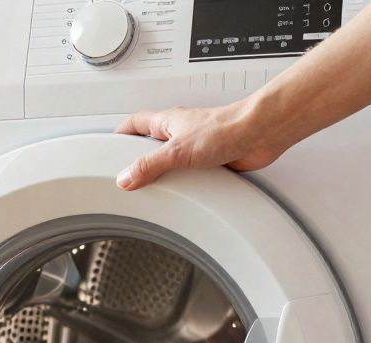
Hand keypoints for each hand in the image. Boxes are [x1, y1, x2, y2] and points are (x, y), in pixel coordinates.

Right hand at [114, 99, 288, 190]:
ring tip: (156, 187)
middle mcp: (181, 132)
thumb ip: (149, 165)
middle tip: (130, 173)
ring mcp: (197, 146)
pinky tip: (187, 192)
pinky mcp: (214, 159)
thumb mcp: (176, 151)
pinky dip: (188, 182)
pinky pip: (194, 172)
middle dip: (141, 158)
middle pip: (152, 143)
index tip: (110, 146)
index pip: (135, 123)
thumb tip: (126, 178)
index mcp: (167, 122)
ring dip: (167, 172)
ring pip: (174, 160)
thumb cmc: (225, 127)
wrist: (259, 133)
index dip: (121, 134)